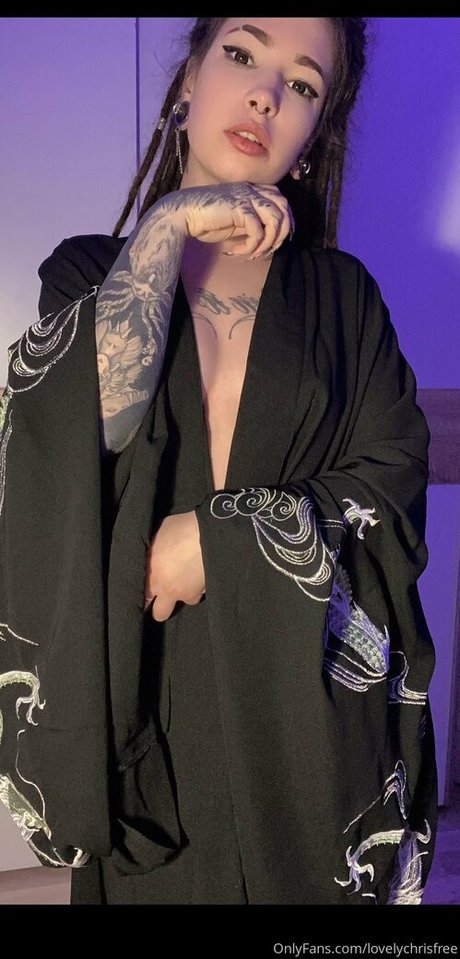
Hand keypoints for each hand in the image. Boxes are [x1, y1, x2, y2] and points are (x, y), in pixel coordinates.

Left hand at [144, 511, 204, 621]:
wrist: (210, 534)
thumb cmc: (180, 530)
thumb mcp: (157, 535)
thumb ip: (151, 552)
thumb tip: (149, 553)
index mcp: (151, 577)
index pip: (141, 599)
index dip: (143, 596)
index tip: (146, 590)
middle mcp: (168, 590)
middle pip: (160, 614)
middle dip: (162, 606)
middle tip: (166, 590)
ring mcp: (189, 593)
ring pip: (186, 601)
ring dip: (187, 592)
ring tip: (190, 575)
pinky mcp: (206, 590)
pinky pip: (202, 591)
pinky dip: (202, 584)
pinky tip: (204, 570)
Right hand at [157, 181, 293, 258]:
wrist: (184, 214)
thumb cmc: (205, 220)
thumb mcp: (234, 221)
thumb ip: (251, 223)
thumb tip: (266, 237)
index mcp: (252, 190)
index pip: (281, 201)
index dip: (286, 222)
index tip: (277, 241)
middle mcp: (252, 190)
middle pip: (284, 208)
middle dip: (282, 233)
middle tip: (268, 250)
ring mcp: (247, 197)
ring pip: (275, 220)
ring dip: (267, 243)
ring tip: (252, 253)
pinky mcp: (240, 208)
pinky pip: (257, 231)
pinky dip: (251, 246)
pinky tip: (237, 251)